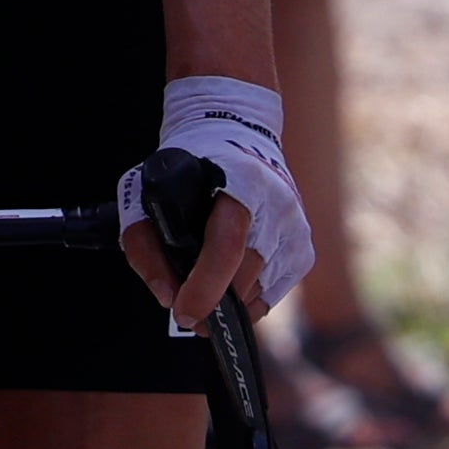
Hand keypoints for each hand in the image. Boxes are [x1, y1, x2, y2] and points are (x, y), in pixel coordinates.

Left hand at [116, 75, 305, 321]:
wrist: (236, 135)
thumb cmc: (187, 170)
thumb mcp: (147, 192)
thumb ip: (144, 245)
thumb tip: (168, 297)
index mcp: (241, 180)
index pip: (228, 244)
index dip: (205, 286)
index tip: (182, 312)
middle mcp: (278, 203)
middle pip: (244, 275)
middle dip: (211, 301)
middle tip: (184, 311)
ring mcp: (296, 227)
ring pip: (258, 291)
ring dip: (227, 302)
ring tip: (203, 293)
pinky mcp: (304, 248)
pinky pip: (272, 295)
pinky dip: (246, 300)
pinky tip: (228, 285)